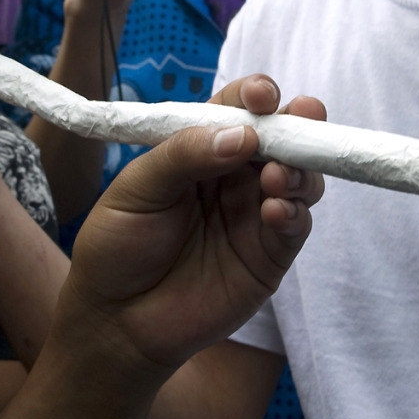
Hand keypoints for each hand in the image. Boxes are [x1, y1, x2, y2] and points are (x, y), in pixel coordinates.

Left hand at [67, 75, 324, 373]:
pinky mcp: (270, 254)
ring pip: (300, 176)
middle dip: (299, 123)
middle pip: (282, 137)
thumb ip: (184, 155)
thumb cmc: (117, 248)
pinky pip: (296, 224)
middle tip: (303, 116)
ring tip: (276, 175)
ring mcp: (256, 214)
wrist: (115, 322)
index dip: (255, 96)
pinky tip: (275, 211)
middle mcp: (235, 176)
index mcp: (201, 149)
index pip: (237, 109)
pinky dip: (294, 212)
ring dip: (300, 168)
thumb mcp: (136, 190)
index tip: (263, 96)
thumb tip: (241, 135)